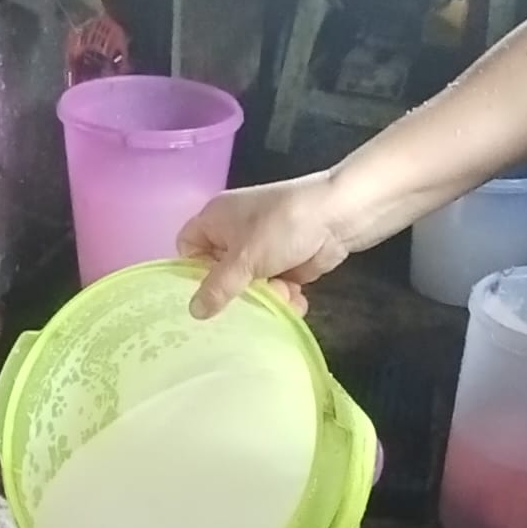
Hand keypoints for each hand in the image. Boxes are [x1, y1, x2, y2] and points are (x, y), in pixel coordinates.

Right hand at [178, 170, 350, 318]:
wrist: (339, 216)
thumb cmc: (283, 226)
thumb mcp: (245, 258)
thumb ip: (218, 287)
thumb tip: (194, 312)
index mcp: (215, 219)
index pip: (187, 248)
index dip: (193, 272)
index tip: (208, 293)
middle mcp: (234, 233)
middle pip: (220, 274)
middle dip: (239, 292)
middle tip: (248, 305)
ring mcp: (262, 248)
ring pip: (250, 286)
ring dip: (267, 297)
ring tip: (283, 295)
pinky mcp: (285, 263)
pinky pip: (274, 287)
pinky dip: (284, 296)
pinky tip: (297, 299)